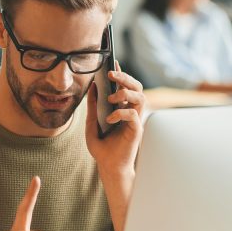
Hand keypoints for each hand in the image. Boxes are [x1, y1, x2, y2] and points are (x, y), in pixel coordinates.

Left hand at [86, 63, 144, 230]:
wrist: (108, 167)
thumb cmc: (102, 148)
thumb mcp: (91, 125)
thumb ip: (92, 107)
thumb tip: (92, 88)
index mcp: (121, 109)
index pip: (124, 87)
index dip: (120, 74)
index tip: (112, 63)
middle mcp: (131, 112)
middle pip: (136, 87)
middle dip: (125, 78)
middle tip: (111, 75)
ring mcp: (135, 120)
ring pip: (140, 97)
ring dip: (125, 93)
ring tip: (111, 99)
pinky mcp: (136, 130)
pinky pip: (133, 114)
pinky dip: (121, 113)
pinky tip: (110, 119)